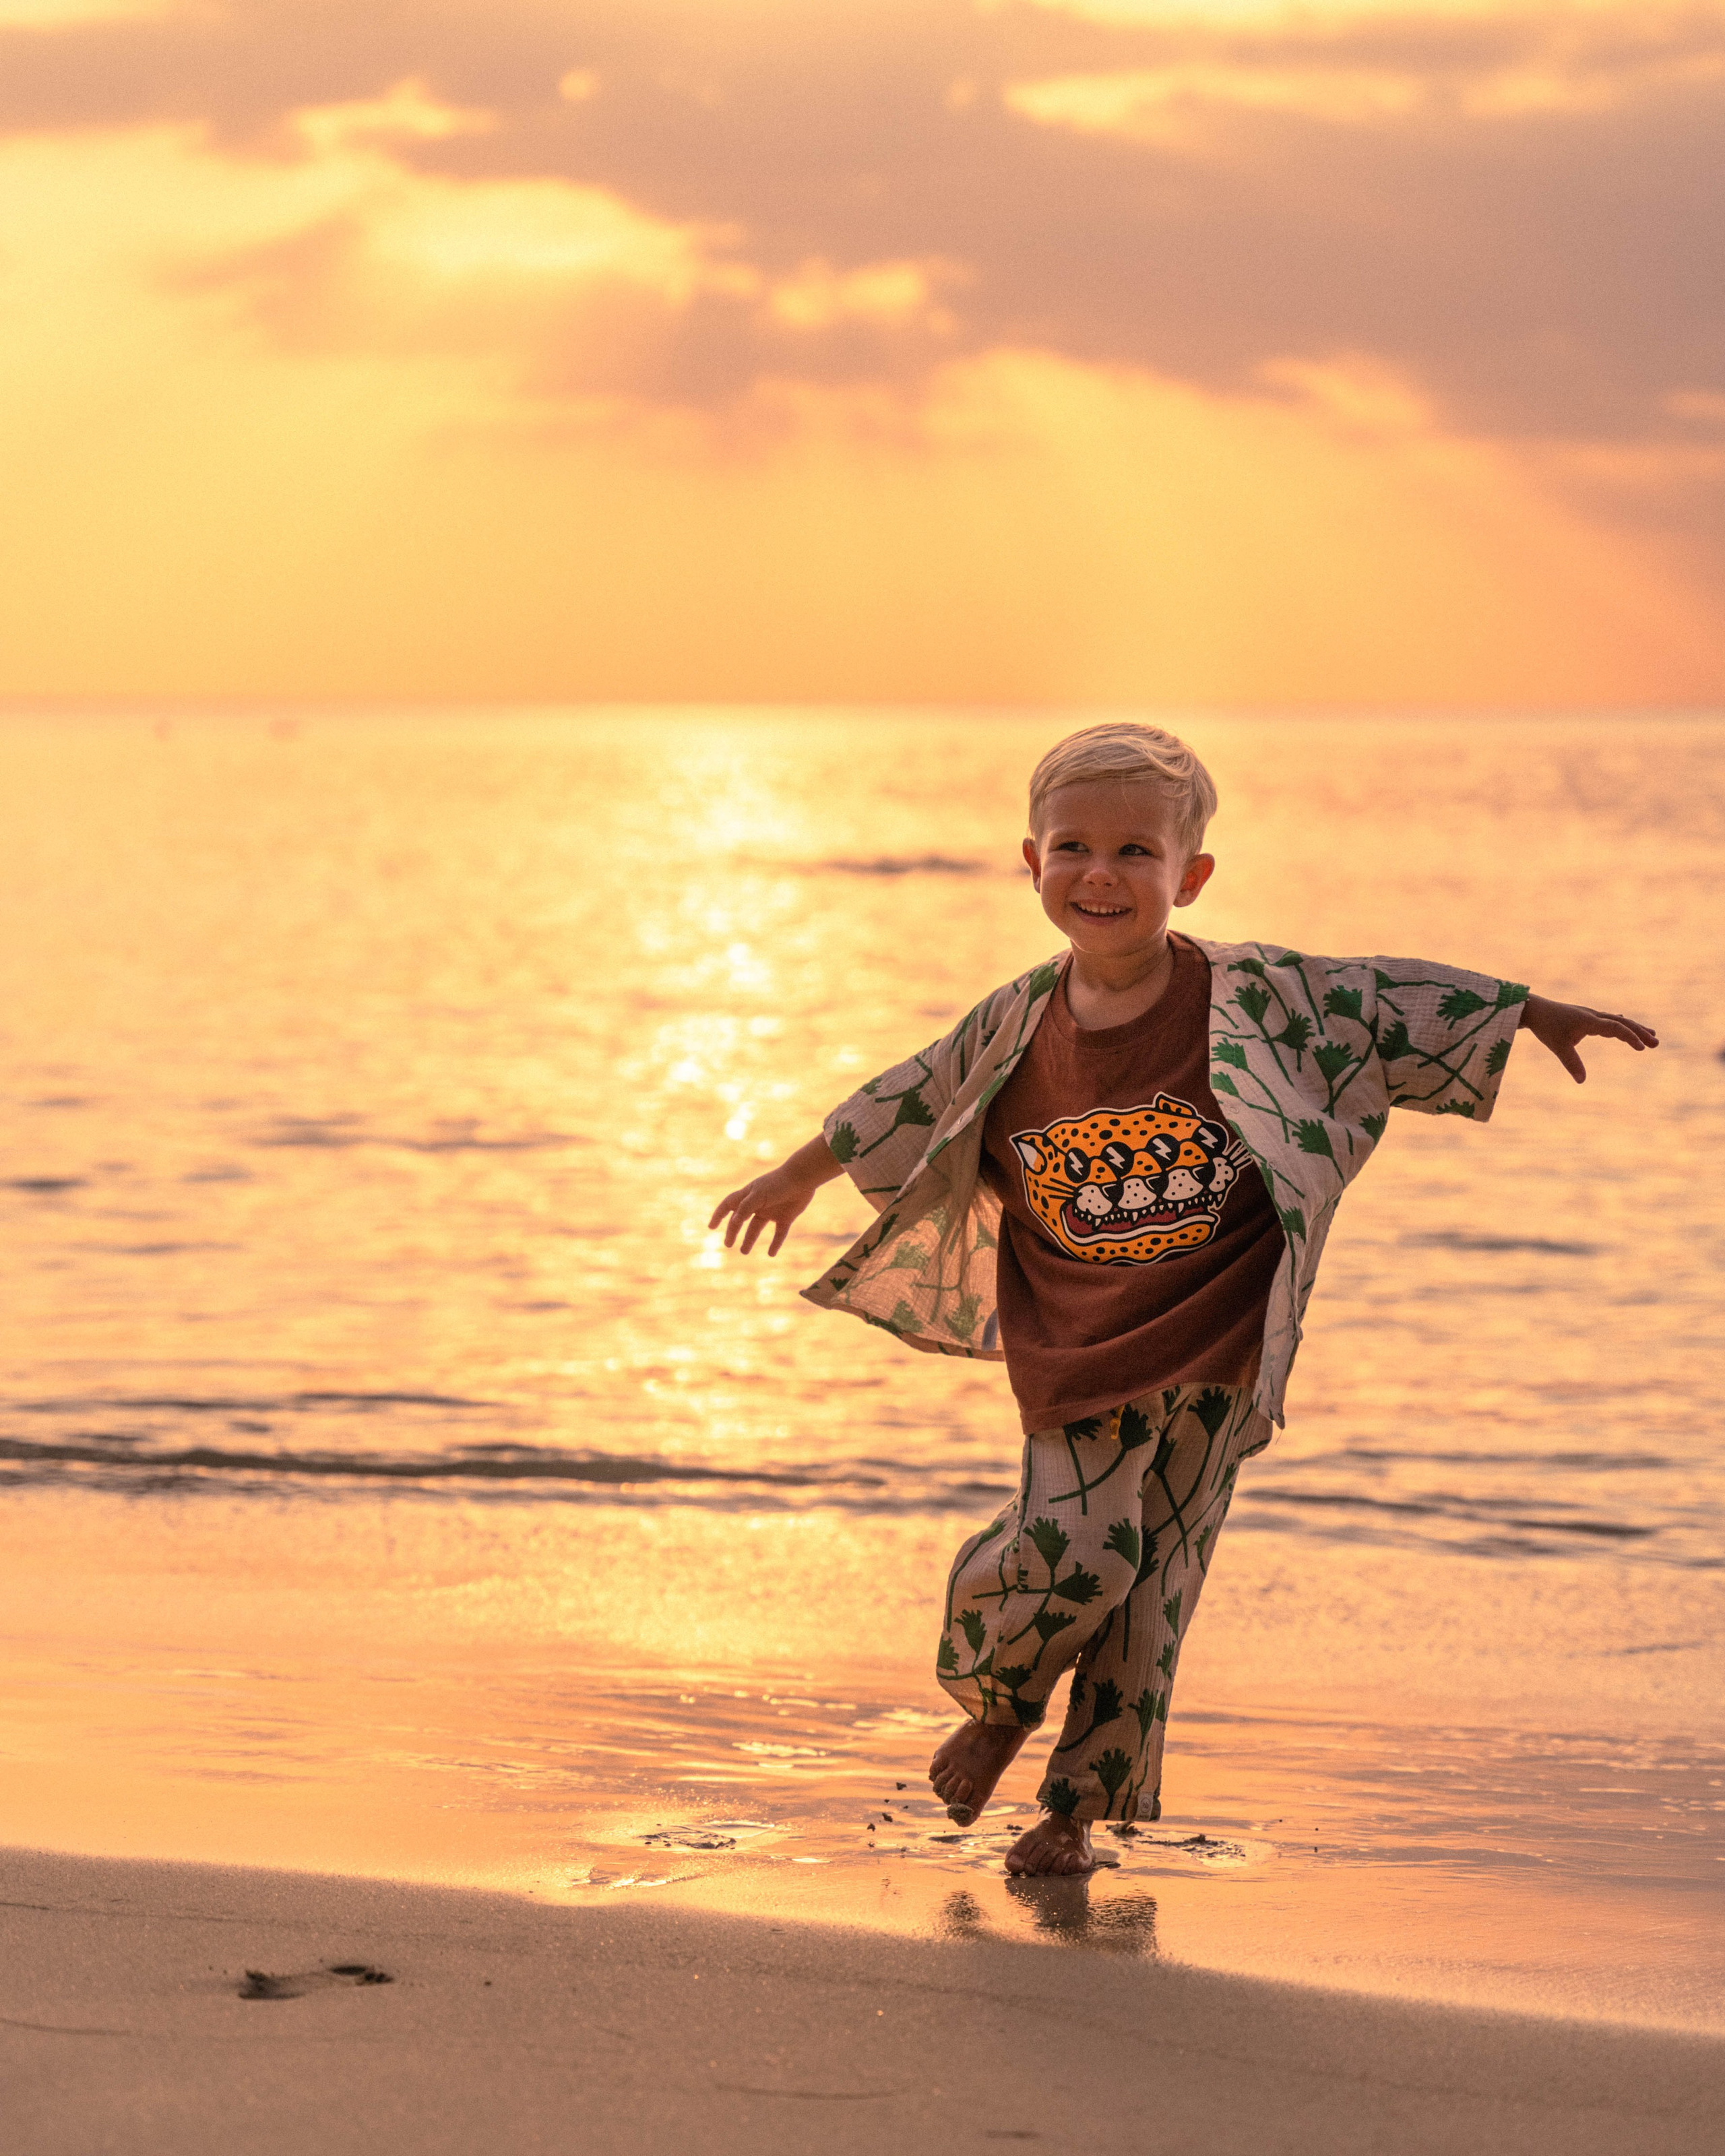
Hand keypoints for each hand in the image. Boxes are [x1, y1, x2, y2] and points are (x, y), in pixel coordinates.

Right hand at [709, 1135, 841, 1256]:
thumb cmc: (778, 1184)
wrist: (803, 1178)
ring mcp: (772, 1210)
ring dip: (749, 1239)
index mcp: (748, 1195)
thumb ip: (745, 1208)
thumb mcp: (758, 1195)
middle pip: (741, 1220)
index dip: (719, 1215)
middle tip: (728, 1244)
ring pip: (757, 1228)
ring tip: (744, 1252)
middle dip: (733, 1231)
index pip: (728, 1205)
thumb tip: (733, 1222)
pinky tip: (771, 1254)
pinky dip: (775, 1243)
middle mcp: (758, 1203)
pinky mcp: (786, 1216)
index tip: (711, 1227)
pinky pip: (779, 1233)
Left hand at [1519, 993, 1658, 1082]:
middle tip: (1656, 1043)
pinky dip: (1620, 1025)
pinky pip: (1608, 1021)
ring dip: (1634, 1029)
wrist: (1533, 1009)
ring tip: (1651, 1036)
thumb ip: (1571, 1063)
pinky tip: (1624, 1025)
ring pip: (1617, 1021)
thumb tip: (1582, 1081)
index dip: (1629, 1037)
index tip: (1641, 1047)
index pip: (1615, 1028)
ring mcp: (1591, 1015)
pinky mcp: (1586, 1017)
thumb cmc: (1545, 1027)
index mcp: (1589, 1021)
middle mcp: (1593, 1016)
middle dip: (1639, 1033)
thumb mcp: (1558, 1046)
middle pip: (1622, 1023)